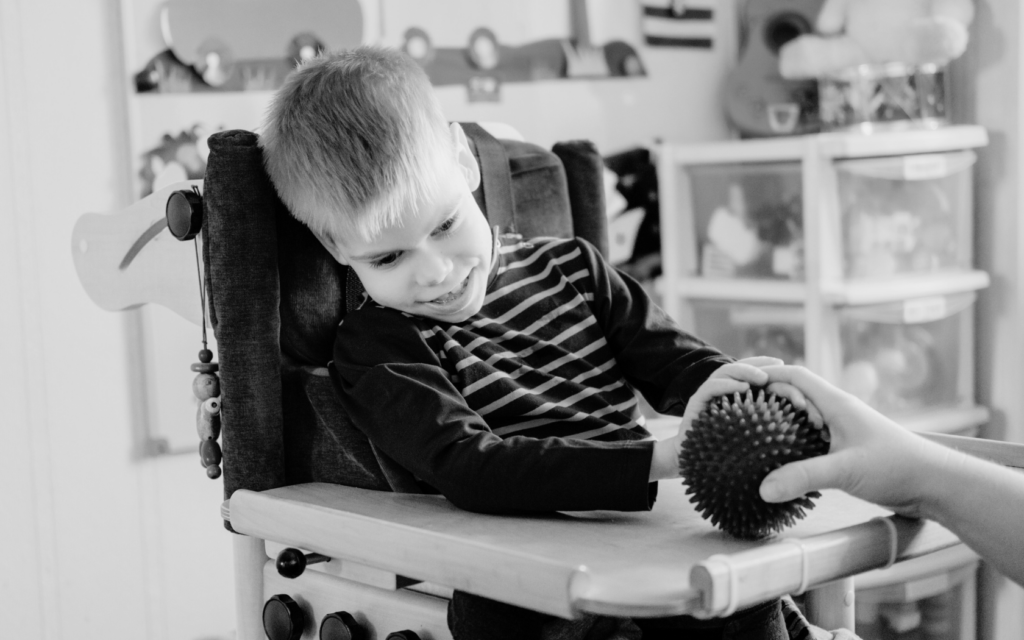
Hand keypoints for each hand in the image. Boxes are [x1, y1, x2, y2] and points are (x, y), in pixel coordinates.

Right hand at [650, 356, 810, 480]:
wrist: (704, 473)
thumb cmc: (739, 463)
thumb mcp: (767, 447)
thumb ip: (783, 437)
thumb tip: (813, 431)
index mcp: (744, 400)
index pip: (759, 375)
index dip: (775, 371)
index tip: (790, 369)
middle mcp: (727, 394)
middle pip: (745, 369)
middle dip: (764, 367)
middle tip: (781, 368)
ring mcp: (711, 398)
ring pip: (728, 372)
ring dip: (746, 371)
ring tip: (762, 378)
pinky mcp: (697, 404)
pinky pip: (710, 388)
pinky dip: (726, 385)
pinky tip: (742, 389)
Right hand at [756, 365, 951, 516]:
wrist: (935, 485)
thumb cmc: (897, 467)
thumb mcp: (845, 470)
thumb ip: (803, 477)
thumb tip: (763, 488)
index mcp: (837, 404)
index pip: (796, 375)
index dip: (768, 375)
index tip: (742, 383)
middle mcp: (839, 412)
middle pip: (798, 394)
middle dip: (772, 400)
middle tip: (746, 415)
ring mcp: (844, 432)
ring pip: (805, 419)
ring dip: (784, 425)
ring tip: (759, 438)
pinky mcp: (848, 452)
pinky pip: (814, 441)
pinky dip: (797, 445)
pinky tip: (786, 463)